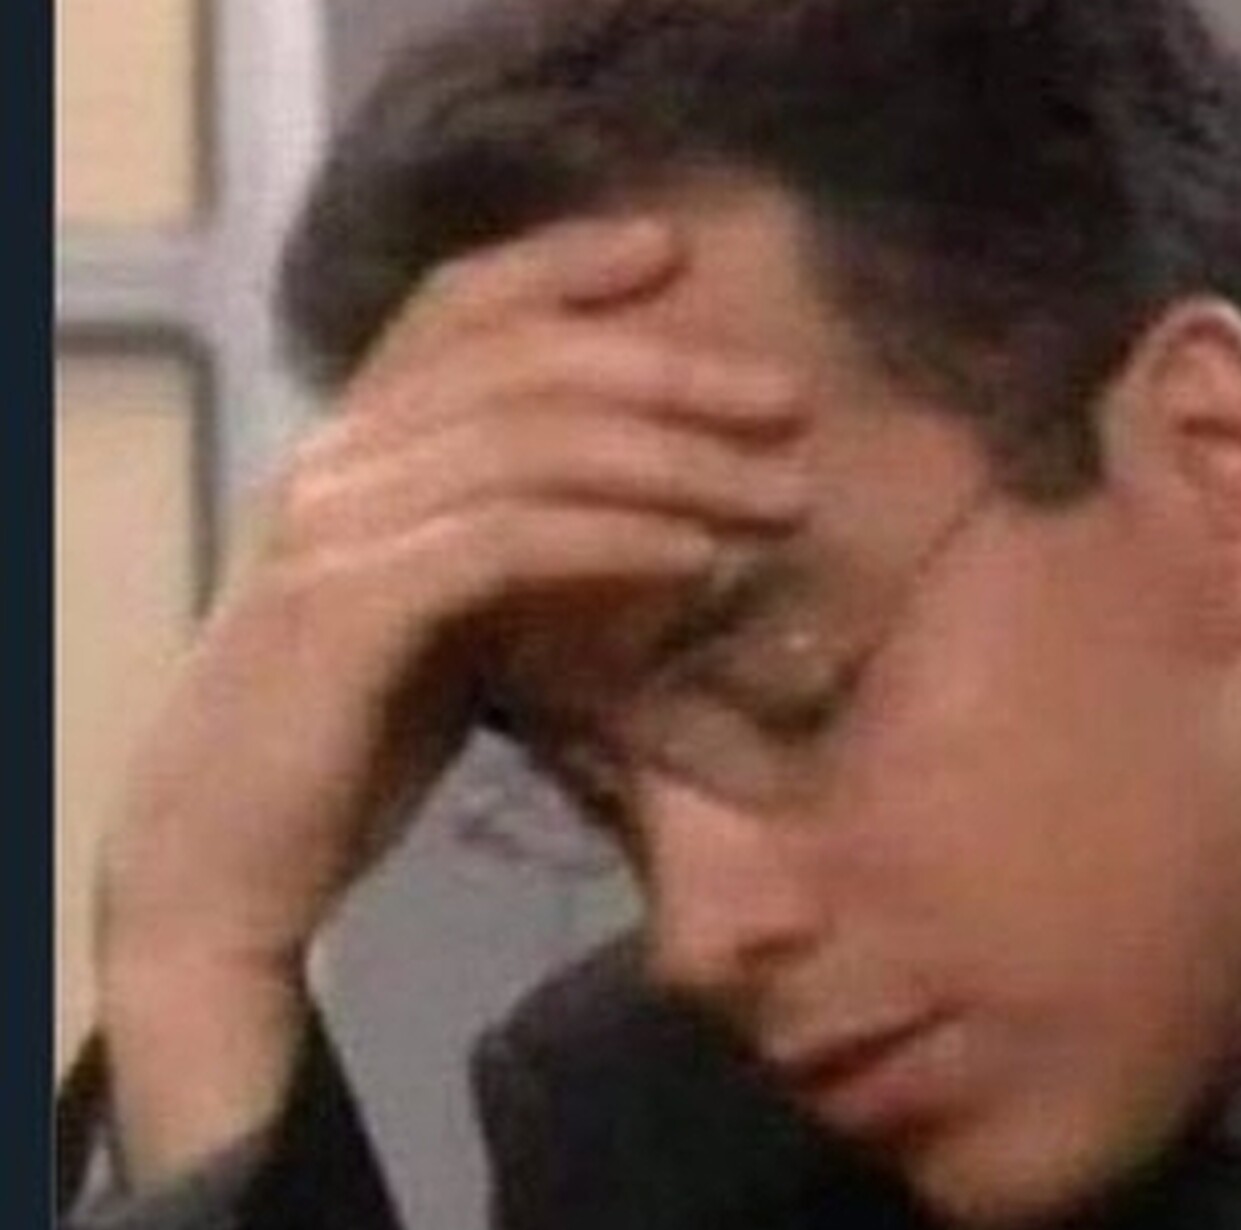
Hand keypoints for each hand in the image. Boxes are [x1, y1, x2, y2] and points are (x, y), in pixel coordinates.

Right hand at [95, 214, 808, 1183]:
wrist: (220, 869)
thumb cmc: (342, 746)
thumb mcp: (448, 621)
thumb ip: (519, 554)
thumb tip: (663, 522)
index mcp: (352, 449)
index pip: (456, 308)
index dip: (563, 261)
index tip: (675, 251)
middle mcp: (334, 463)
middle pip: (520, 362)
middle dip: (668, 369)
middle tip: (787, 400)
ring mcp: (332, 529)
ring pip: (528, 443)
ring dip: (674, 460)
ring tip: (781, 496)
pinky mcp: (345, 611)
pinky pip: (505, 542)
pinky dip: (615, 539)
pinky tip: (698, 558)